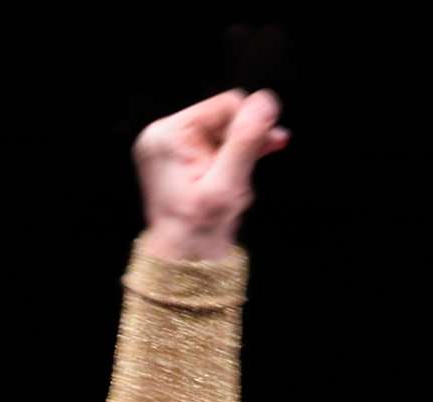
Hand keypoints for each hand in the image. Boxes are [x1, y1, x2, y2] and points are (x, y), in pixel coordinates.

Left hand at [134, 86, 284, 262]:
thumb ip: (245, 142)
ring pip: (219, 134)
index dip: (250, 123)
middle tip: (256, 168)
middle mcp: (161, 136)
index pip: (224, 105)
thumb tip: (265, 101)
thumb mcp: (227, 186)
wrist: (182, 268)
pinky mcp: (174, 161)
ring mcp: (165, 148)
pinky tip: (237, 179)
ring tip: (239, 186)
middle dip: (243, 143)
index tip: (271, 142)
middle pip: (220, 119)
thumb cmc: (199, 234)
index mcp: (167, 135)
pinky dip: (228, 161)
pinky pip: (210, 148)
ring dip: (238, 156)